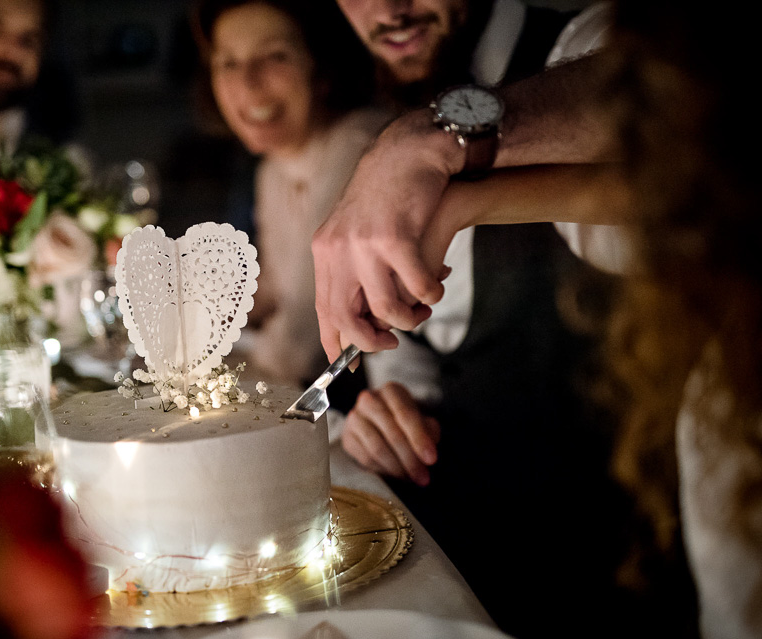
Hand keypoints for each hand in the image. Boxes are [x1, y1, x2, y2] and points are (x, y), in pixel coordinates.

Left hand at [312, 109, 464, 360]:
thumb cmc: (388, 197)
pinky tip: (438, 284)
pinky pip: (416, 286)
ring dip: (410, 318)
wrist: (407, 152)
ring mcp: (365, 244)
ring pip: (386, 308)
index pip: (323, 308)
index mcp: (325, 250)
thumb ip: (353, 270)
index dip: (335, 342)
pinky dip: (431, 293)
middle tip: (392, 342)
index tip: (347, 364)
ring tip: (423, 308)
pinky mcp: (396, 237)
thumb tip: (362, 320)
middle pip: (346, 318)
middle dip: (372, 341)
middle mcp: (338, 249)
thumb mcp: (356, 232)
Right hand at [342, 382, 439, 485]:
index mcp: (391, 391)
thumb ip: (429, 432)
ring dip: (397, 468)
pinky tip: (395, 474)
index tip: (432, 459)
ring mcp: (354, 418)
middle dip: (410, 459)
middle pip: (392, 433)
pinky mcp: (347, 437)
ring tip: (411, 478)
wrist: (381, 422)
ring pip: (377, 448)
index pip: (406, 415)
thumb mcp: (422, 421)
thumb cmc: (406, 421)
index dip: (419, 439)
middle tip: (423, 477)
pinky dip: (383, 470)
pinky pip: (366, 458)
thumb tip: (428, 451)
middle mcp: (369, 400)